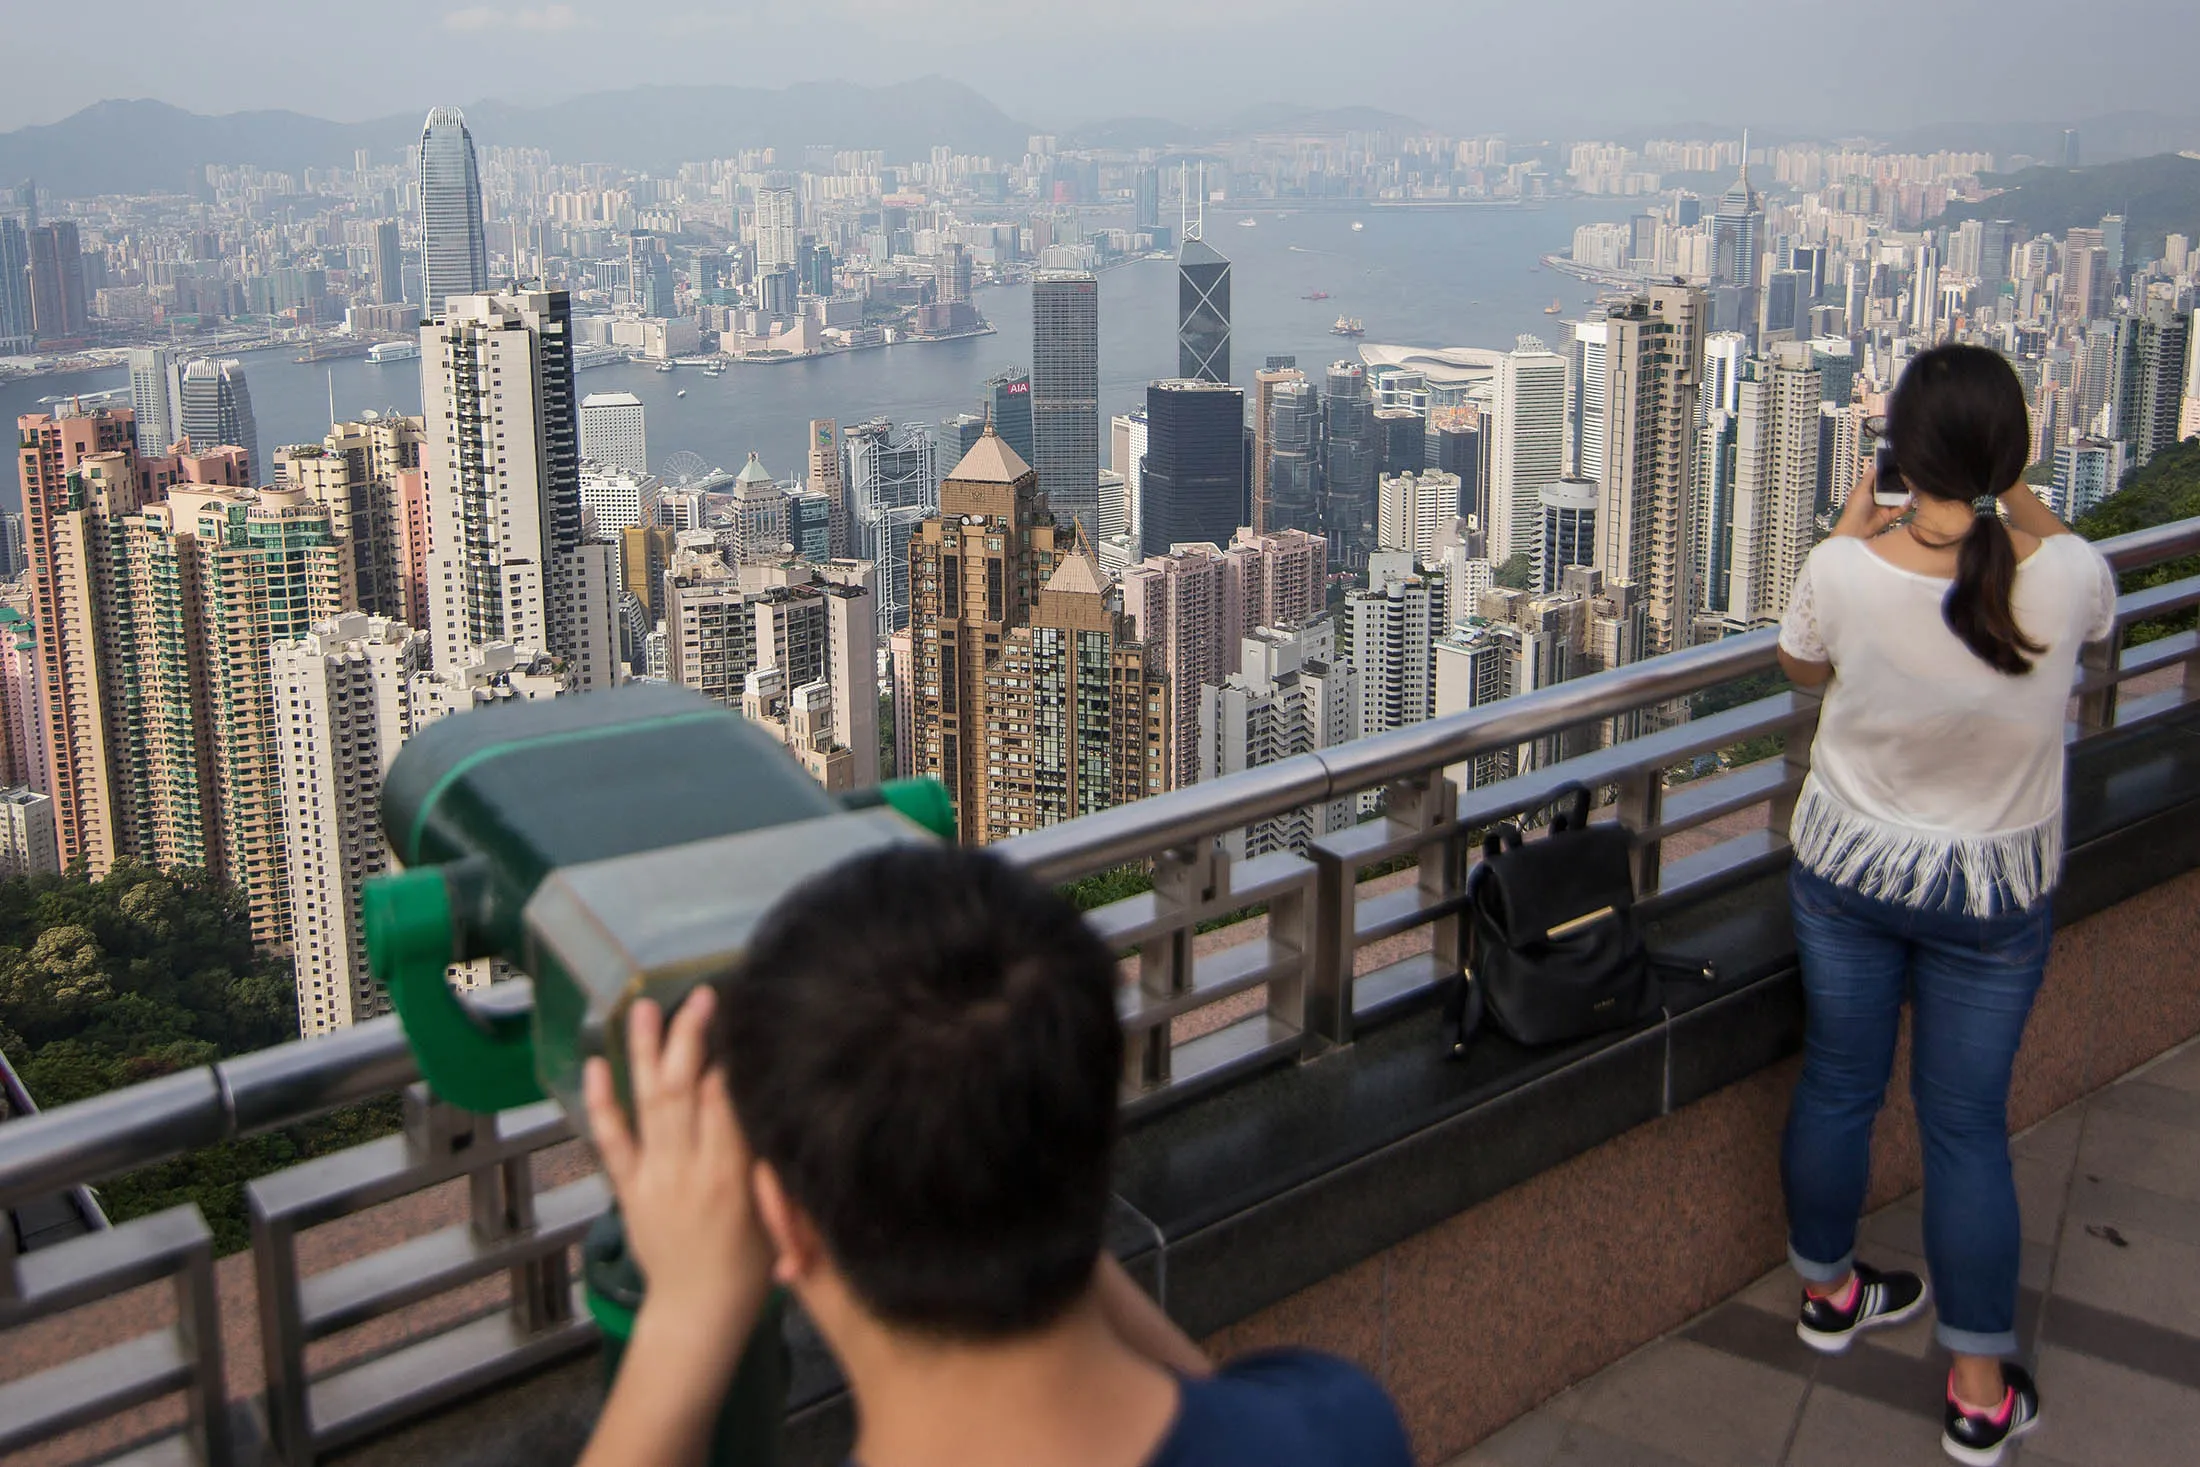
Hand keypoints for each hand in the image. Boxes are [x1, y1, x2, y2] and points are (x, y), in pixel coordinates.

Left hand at [584, 989, 772, 1341]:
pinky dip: (602, 1102)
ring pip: (648, 1104)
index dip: (728, 1053)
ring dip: (645, 1053)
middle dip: (690, 1037)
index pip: (725, 1099)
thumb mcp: (778, 1210)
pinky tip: (596, 1065)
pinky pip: (612, 1141)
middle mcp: (689, 1169)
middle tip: (700, 996)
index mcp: (732, 1174)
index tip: (735, 1012)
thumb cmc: (751, 1263)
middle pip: (685, 1090)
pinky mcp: (629, 1188)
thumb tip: (769, 1097)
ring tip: (644, 1007)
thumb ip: (772, 1157)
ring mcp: (654, 1177)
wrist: (699, 1309)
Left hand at [1834, 464, 1906, 539]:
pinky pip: (1900, 508)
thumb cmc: (1854, 510)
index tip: (1897, 466)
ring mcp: (1883, 506)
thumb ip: (1869, 478)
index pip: (1880, 479)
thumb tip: (1874, 465)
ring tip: (1912, 486)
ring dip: (1904, 493)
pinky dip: (1905, 504)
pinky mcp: (1889, 515)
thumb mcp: (1861, 489)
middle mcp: (1876, 497)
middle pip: (1890, 487)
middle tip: (1908, 475)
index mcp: (1868, 490)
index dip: (1888, 473)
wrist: (1856, 529)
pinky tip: (1909, 499)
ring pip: (1897, 497)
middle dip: (1898, 482)